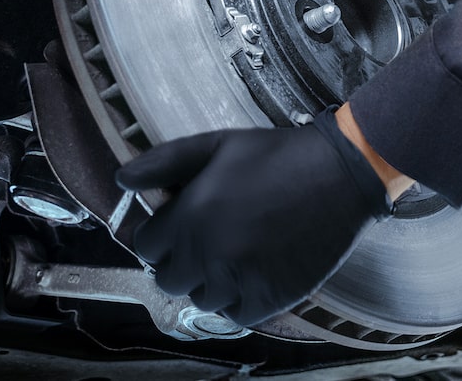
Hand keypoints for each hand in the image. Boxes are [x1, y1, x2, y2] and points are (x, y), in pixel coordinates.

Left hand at [115, 108, 391, 325]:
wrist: (340, 175)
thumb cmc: (276, 156)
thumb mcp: (216, 145)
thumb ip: (164, 162)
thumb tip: (121, 180)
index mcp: (190, 216)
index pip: (146, 246)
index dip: (161, 235)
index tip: (181, 225)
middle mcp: (209, 253)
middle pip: (168, 279)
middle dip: (181, 261)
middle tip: (208, 241)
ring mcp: (240, 279)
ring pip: (201, 299)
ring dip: (210, 281)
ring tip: (234, 254)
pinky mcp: (271, 297)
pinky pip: (235, 315)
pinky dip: (240, 299)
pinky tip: (254, 272)